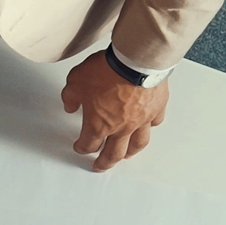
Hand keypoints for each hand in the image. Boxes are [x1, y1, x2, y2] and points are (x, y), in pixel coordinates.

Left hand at [61, 50, 168, 171]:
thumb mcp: (76, 81)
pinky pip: (154, 122)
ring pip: (137, 144)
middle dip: (104, 163)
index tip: (79, 147)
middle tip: (100, 166)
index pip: (88, 145)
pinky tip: (148, 127)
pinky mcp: (156, 107)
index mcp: (99, 125)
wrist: (136, 58)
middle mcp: (121, 127)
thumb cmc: (108, 70)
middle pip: (112, 154)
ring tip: (125, 155)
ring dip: (129, 152)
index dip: (81, 148)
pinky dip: (150, 127)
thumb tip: (69, 105)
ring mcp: (140, 119)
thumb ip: (70, 97)